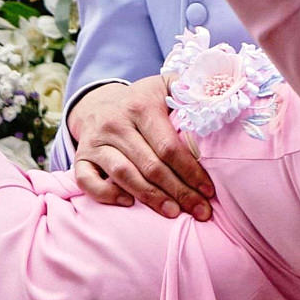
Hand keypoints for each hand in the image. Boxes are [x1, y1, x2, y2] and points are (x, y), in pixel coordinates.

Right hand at [67, 76, 213, 220]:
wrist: (98, 103)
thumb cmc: (143, 101)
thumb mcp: (166, 85)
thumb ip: (191, 88)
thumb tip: (219, 97)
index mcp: (140, 105)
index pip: (168, 145)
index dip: (191, 171)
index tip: (209, 190)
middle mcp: (115, 122)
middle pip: (150, 165)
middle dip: (179, 191)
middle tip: (200, 211)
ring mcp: (95, 141)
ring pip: (123, 175)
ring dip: (151, 198)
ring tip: (174, 213)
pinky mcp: (81, 156)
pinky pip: (87, 180)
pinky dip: (107, 194)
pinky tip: (129, 203)